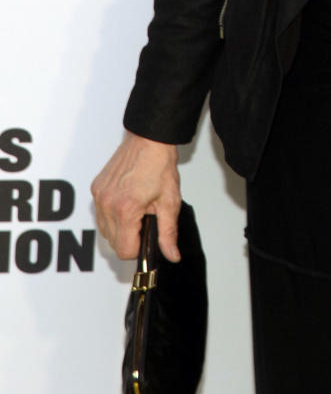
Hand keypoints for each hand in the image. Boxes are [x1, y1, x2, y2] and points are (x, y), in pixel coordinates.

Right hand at [91, 131, 181, 260]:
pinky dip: (111, 214)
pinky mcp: (96, 188)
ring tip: (137, 210)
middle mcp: (107, 204)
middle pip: (113, 243)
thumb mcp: (170, 201)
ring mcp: (99, 196)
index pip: (124, 250)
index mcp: (126, 209)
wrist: (149, 139)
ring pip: (104, 230)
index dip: (138, 249)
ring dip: (119, 228)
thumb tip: (171, 255)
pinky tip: (127, 202)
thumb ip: (168, 232)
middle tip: (145, 220)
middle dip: (130, 238)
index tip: (147, 237)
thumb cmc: (160, 164)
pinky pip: (100, 213)